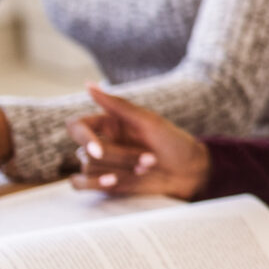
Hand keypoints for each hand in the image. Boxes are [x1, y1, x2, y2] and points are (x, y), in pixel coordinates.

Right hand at [68, 84, 208, 196]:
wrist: (191, 172)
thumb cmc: (174, 142)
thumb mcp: (149, 121)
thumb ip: (117, 105)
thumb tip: (88, 84)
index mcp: (109, 123)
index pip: (77, 127)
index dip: (83, 138)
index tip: (98, 150)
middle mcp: (102, 142)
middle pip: (88, 152)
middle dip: (120, 158)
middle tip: (151, 159)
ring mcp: (103, 164)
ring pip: (88, 168)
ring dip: (117, 170)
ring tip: (145, 170)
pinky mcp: (105, 183)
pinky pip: (81, 184)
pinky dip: (93, 184)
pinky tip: (112, 181)